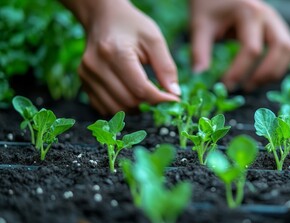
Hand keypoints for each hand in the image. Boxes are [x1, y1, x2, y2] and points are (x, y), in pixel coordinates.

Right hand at [62, 0, 179, 114]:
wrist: (102, 17)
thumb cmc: (131, 26)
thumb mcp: (154, 40)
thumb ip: (166, 67)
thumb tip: (174, 93)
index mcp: (115, 52)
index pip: (140, 88)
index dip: (160, 98)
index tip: (174, 99)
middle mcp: (97, 66)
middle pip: (129, 101)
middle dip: (149, 102)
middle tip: (160, 94)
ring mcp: (87, 76)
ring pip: (117, 108)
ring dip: (135, 107)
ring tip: (145, 93)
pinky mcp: (84, 82)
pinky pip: (105, 107)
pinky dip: (121, 106)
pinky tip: (129, 93)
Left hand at [190, 0, 289, 91]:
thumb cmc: (209, 5)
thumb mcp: (200, 25)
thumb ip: (199, 50)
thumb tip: (199, 75)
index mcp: (249, 12)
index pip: (252, 49)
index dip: (240, 72)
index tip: (225, 85)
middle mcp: (268, 15)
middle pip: (281, 48)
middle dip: (265, 73)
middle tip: (245, 87)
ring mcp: (276, 20)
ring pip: (289, 49)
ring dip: (275, 70)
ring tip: (253, 83)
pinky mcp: (277, 26)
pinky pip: (287, 48)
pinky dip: (278, 64)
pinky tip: (259, 73)